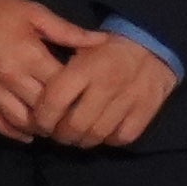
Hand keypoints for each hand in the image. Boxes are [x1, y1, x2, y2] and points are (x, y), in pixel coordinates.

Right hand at [0, 0, 95, 142]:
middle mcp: (11, 79)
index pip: (64, 87)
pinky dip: (12, 133)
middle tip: (77, 118)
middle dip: (62, 117)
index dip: (82, 96)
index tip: (93, 99)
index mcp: (31, 57)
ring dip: (40, 128)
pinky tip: (27, 135)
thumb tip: (103, 42)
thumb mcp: (36, 13)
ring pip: (21, 121)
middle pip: (45, 110)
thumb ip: (69, 32)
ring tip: (54, 127)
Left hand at [34, 30, 179, 150]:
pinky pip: (122, 137)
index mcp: (85, 67)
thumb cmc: (105, 49)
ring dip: (82, 141)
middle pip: (75, 124)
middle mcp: (106, 85)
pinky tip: (101, 133)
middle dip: (60, 135)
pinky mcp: (146, 110)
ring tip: (75, 137)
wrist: (152, 44)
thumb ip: (57, 69)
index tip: (39, 121)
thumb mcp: (77, 48)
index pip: (55, 100)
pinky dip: (108, 140)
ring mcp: (128, 99)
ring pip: (97, 134)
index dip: (42, 117)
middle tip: (56, 134)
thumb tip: (34, 95)